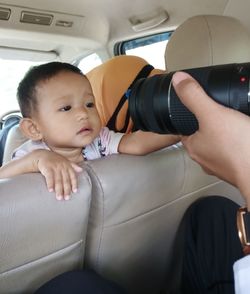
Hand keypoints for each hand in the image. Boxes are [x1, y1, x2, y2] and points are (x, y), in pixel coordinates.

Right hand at [33, 150, 82, 199]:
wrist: (43, 155)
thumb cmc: (55, 160)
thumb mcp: (65, 161)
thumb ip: (73, 166)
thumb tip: (81, 170)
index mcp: (68, 166)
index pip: (72, 176)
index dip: (74, 184)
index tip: (75, 191)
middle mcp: (62, 167)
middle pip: (65, 180)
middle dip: (66, 190)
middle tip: (66, 198)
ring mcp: (55, 167)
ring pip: (58, 180)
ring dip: (59, 190)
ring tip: (59, 198)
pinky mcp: (47, 168)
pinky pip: (49, 177)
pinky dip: (50, 184)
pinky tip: (50, 190)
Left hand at [172, 71, 249, 208]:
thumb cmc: (237, 147)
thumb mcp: (212, 114)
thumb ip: (194, 97)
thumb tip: (178, 80)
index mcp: (194, 147)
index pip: (184, 129)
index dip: (189, 116)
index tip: (196, 106)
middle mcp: (206, 158)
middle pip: (203, 135)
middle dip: (211, 123)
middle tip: (219, 110)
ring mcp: (223, 165)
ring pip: (220, 144)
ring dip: (226, 133)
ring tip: (234, 120)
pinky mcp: (239, 167)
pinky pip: (235, 150)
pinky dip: (239, 141)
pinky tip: (245, 132)